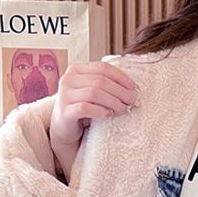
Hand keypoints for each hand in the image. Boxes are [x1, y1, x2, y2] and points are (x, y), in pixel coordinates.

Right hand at [49, 59, 140, 180]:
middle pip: (100, 80)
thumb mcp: (93, 93)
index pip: (102, 68)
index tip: (133, 87)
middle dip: (120, 91)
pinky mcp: (64, 111)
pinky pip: (85, 108)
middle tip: (132, 101)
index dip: (120, 77)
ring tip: (123, 109)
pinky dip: (100, 111)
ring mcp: (65, 95)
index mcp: (76, 70)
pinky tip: (108, 115)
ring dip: (113, 101)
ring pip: (94, 92)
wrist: (64, 129)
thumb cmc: (82, 109)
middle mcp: (68, 79)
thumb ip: (105, 85)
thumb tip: (132, 88)